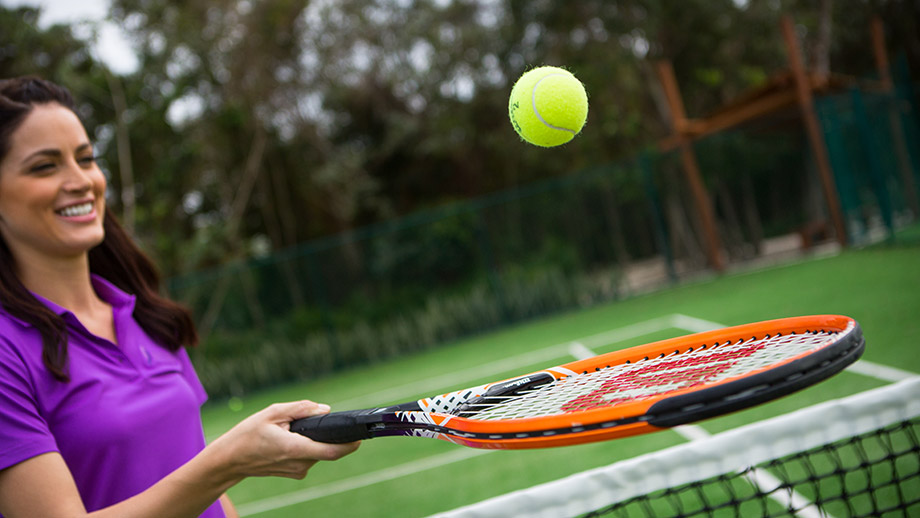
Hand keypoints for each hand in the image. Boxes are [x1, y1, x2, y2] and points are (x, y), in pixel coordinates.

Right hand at [208, 400, 359, 480]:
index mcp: (294, 448)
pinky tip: (290, 437)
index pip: (331, 451)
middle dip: (326, 432)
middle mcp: (299, 464)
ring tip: (291, 428)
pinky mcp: (296, 472)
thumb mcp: (272, 413)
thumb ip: (301, 409)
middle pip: (326, 447)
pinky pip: (310, 455)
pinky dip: (307, 444)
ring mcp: (297, 471)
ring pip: (318, 451)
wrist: (230, 460)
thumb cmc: (247, 434)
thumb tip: (324, 409)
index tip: (360, 436)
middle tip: (313, 419)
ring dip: (314, 438)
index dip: (349, 444)